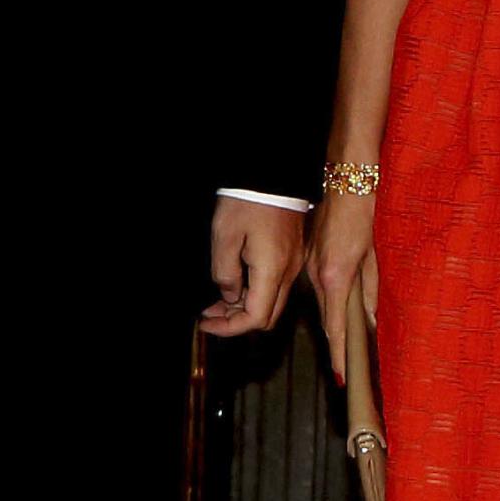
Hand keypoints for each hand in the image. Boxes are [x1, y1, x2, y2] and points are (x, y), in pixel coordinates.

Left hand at [200, 199, 303, 336]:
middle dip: (236, 321)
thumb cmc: (247, 200)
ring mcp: (294, 264)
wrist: (273, 173)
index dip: (229, 327)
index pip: (255, 317)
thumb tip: (229, 295)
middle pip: (267, 316)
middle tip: (209, 313)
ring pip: (272, 302)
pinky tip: (236, 282)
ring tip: (217, 300)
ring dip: (245, 307)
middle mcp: (289, 272)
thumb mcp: (224, 236)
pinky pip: (276, 285)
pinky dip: (255, 292)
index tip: (205, 323)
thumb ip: (225, 272)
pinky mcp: (293, 254)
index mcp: (272, 271)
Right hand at [304, 190, 378, 384]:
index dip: (340, 355)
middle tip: (348, 373)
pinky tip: (339, 312)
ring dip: (333, 325)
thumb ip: (372, 289)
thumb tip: (373, 319)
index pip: (336, 327)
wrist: (346, 175)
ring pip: (322, 303)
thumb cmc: (366, 209)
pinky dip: (328, 304)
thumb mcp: (375, 252)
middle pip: (327, 319)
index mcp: (335, 275)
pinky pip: (318, 287)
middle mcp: (317, 273)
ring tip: (346, 351)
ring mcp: (310, 263)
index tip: (343, 379)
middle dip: (337, 347)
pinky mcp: (310, 254)